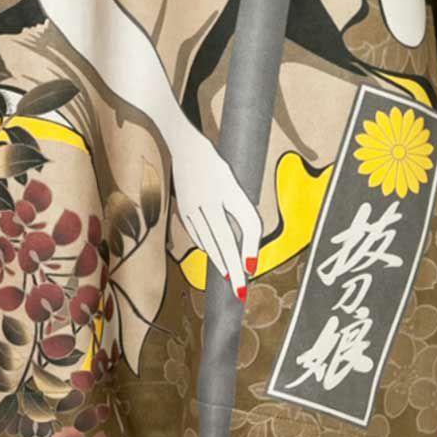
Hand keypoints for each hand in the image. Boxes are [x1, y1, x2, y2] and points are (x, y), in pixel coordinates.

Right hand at [169, 123, 262, 295]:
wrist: (184, 147)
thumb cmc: (214, 163)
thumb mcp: (233, 182)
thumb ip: (241, 210)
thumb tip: (247, 238)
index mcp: (227, 191)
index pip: (245, 224)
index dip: (250, 247)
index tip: (252, 268)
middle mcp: (209, 201)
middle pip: (224, 240)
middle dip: (234, 267)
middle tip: (240, 289)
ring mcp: (193, 207)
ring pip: (209, 241)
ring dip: (220, 261)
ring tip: (230, 278)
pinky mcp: (183, 210)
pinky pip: (197, 234)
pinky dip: (207, 247)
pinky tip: (214, 255)